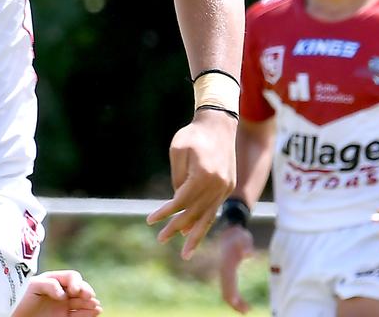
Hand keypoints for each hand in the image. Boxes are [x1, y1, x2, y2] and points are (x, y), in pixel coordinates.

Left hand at [11, 270, 101, 316]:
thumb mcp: (32, 286)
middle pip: (80, 288)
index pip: (71, 277)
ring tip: (95, 306)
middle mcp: (61, 291)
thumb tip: (63, 293)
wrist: (14, 314)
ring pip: (82, 302)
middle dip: (86, 291)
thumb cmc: (20, 297)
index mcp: (53, 280)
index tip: (73, 291)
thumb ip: (48, 284)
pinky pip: (79, 314)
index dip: (76, 282)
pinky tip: (95, 312)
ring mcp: (63, 305)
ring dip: (90, 303)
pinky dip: (88, 313)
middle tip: (89, 297)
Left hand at [146, 108, 236, 258]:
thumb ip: (177, 177)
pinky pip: (214, 210)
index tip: (150, 221)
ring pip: (208, 217)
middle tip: (161, 239)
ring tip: (185, 253)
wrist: (219, 125)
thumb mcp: (177, 150)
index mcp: (204, 175)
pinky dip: (205, 223)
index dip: (165, 213)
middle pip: (194, 213)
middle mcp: (218, 185)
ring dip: (195, 235)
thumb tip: (177, 202)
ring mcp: (225, 188)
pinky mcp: (228, 187)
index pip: (181, 201)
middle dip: (176, 228)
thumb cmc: (193, 135)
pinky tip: (194, 234)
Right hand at [218, 225, 253, 312]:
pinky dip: (236, 298)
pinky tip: (244, 303)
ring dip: (235, 303)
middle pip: (225, 290)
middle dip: (234, 303)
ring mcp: (225, 273)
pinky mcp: (229, 274)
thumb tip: (249, 254)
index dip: (231, 293)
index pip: (227, 281)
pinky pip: (229, 289)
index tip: (236, 302)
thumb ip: (246, 245)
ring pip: (226, 292)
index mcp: (226, 264)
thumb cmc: (238, 235)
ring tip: (246, 310)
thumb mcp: (243, 238)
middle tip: (246, 311)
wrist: (230, 231)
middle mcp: (223, 270)